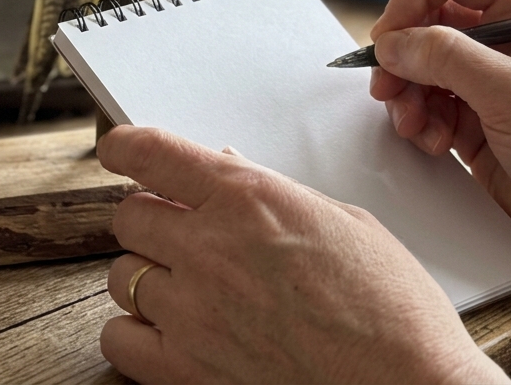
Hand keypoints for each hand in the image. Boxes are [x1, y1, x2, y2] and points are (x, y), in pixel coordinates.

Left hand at [96, 126, 506, 383]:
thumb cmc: (393, 309)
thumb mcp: (341, 220)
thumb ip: (270, 192)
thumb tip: (224, 168)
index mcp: (249, 199)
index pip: (151, 154)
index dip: (124, 146)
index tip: (117, 150)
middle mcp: (211, 249)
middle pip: (128, 215)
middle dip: (148, 217)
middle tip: (174, 229)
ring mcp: (194, 313)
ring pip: (119, 275)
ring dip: (144, 275)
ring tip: (182, 285)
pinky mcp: (190, 371)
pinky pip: (119, 339)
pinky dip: (131, 332)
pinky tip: (162, 330)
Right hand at [369, 0, 510, 328]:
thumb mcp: (510, 93)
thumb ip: (445, 57)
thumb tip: (391, 43)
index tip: (391, 35)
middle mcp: (503, 39)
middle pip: (425, 20)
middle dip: (402, 55)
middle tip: (388, 87)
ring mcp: (486, 80)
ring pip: (418, 65)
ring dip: (406, 94)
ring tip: (414, 125)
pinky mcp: (473, 119)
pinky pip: (425, 104)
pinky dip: (419, 122)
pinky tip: (436, 143)